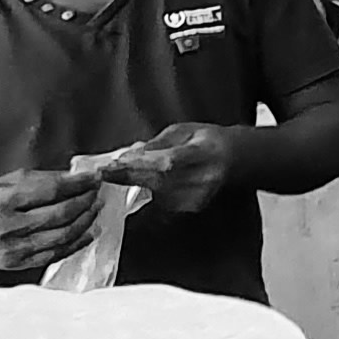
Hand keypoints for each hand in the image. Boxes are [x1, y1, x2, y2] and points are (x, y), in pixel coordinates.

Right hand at [0, 168, 101, 274]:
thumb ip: (34, 179)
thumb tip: (69, 176)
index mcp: (4, 201)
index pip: (51, 190)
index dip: (77, 183)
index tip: (93, 177)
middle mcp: (11, 227)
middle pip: (61, 214)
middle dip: (85, 200)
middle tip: (96, 191)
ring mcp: (16, 249)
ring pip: (63, 235)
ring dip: (85, 220)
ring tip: (95, 208)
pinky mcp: (19, 264)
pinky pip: (56, 254)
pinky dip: (76, 243)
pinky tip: (88, 232)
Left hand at [97, 122, 237, 211]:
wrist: (234, 159)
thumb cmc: (206, 140)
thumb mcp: (182, 130)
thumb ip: (157, 144)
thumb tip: (128, 157)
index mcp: (203, 153)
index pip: (166, 163)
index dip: (137, 166)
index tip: (111, 166)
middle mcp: (204, 178)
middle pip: (158, 182)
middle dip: (128, 177)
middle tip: (105, 172)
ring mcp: (200, 197)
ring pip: (156, 195)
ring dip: (135, 186)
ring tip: (121, 175)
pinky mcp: (192, 208)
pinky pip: (161, 203)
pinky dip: (147, 194)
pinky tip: (143, 184)